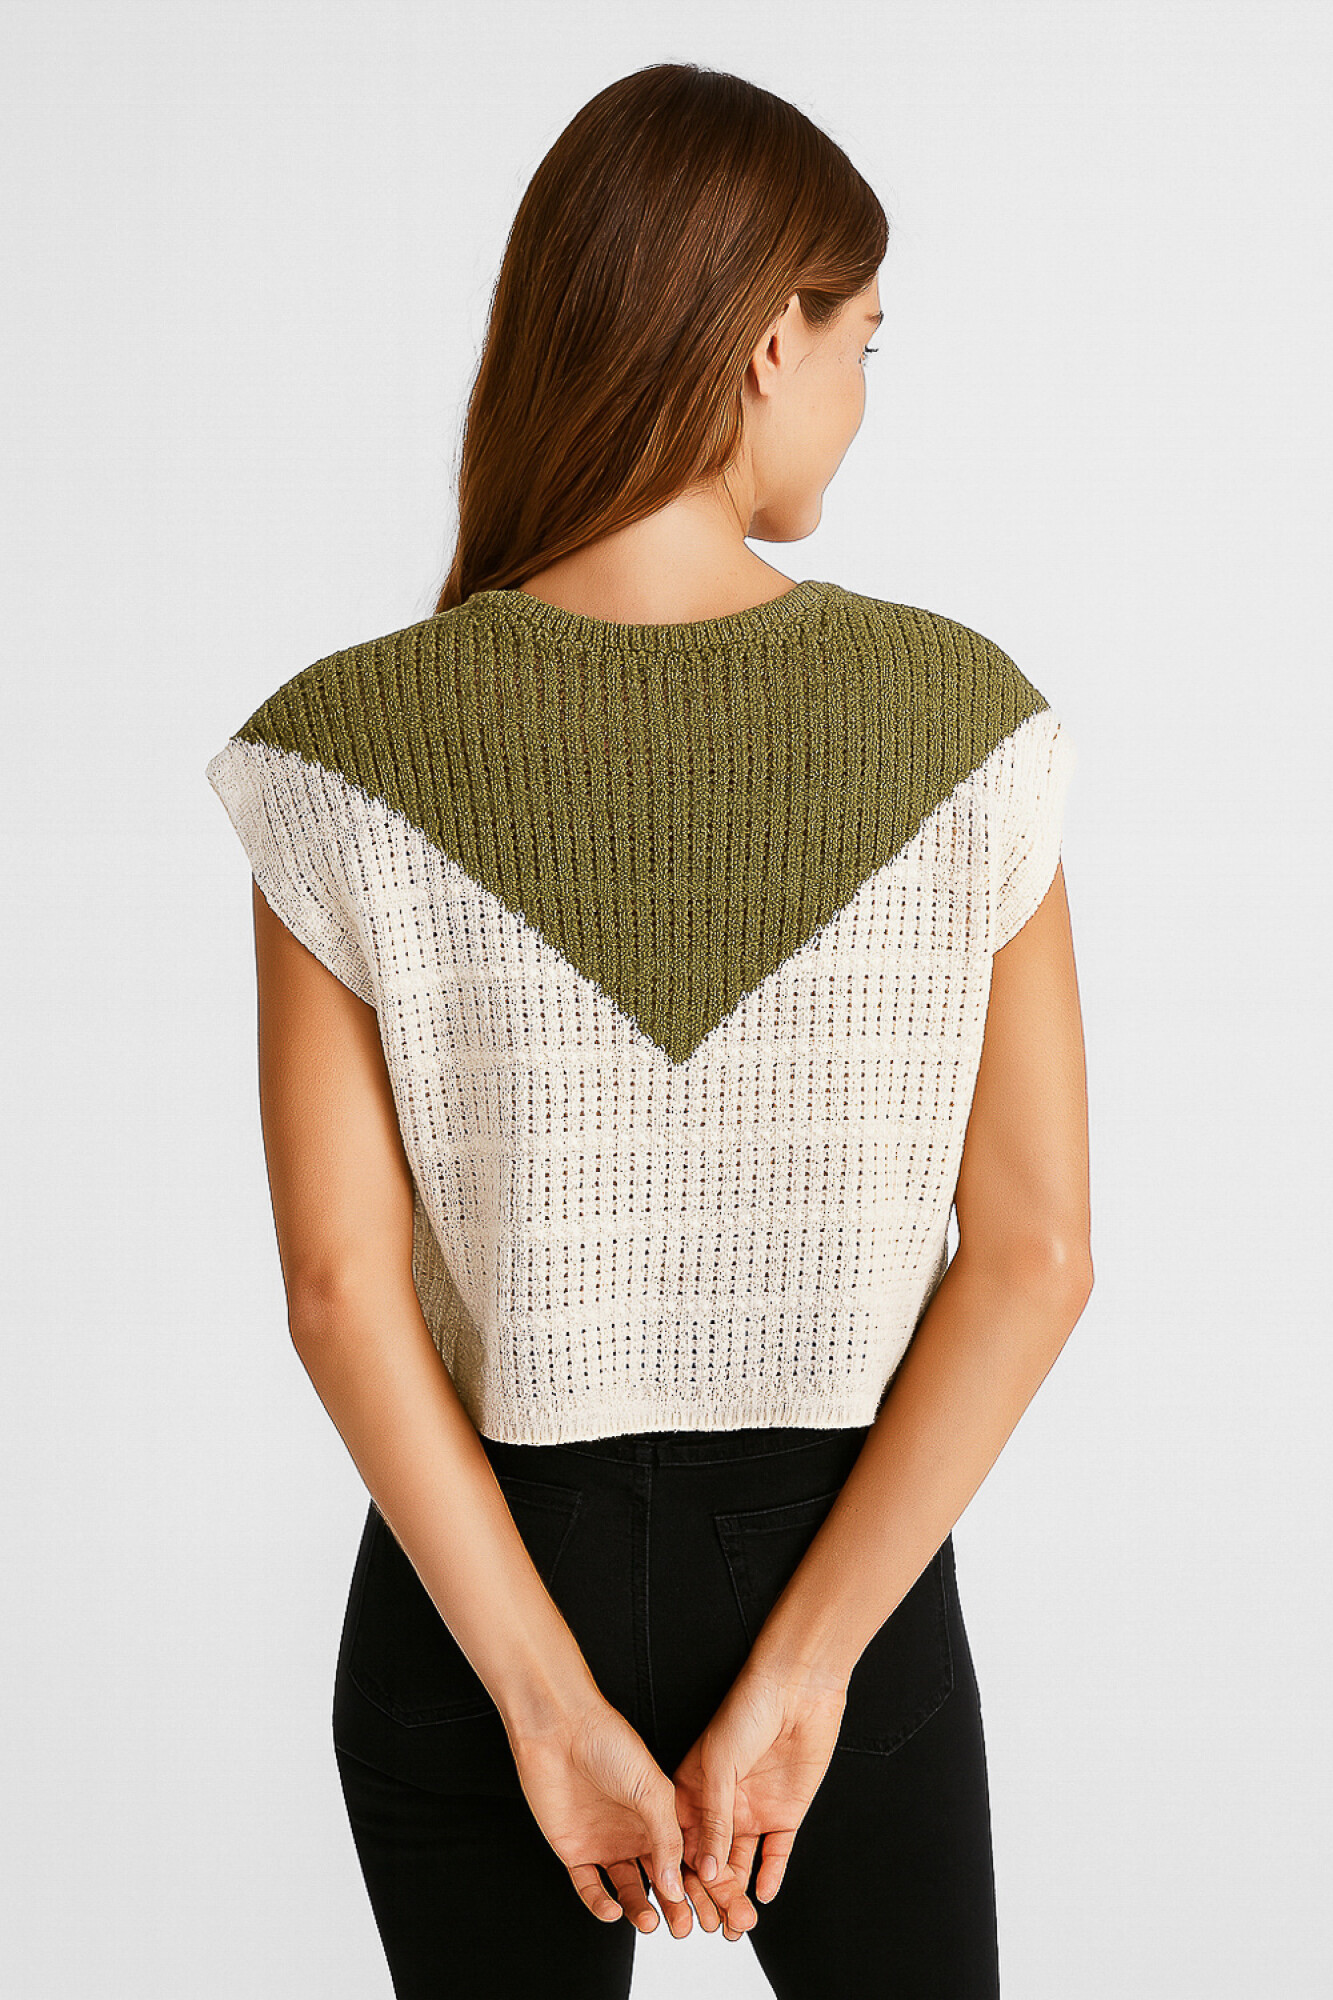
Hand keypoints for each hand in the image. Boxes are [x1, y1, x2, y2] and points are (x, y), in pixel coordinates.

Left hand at [507, 1694, 697, 1936]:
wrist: (561, 1731)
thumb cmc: (610, 1744)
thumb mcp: (652, 1791)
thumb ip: (667, 1839)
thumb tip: (676, 1885)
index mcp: (659, 1816)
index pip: (682, 1860)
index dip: (697, 1886)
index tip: (711, 1910)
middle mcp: (634, 1833)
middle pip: (657, 1881)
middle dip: (672, 1907)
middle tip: (684, 1927)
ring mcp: (605, 1843)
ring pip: (626, 1889)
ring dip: (639, 1908)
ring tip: (651, 1921)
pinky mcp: (575, 1851)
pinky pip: (589, 1887)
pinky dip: (600, 1904)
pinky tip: (613, 1910)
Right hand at [671, 1659, 847, 1912]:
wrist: (797, 1689)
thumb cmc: (746, 1710)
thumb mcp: (719, 1765)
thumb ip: (712, 1818)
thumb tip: (701, 1868)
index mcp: (694, 1791)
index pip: (683, 1843)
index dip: (681, 1876)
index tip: (679, 1908)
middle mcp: (722, 1806)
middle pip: (712, 1860)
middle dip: (711, 1895)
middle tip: (712, 1926)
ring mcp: (754, 1811)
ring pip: (743, 1863)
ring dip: (740, 1893)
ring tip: (738, 1923)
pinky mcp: (786, 1813)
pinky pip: (777, 1853)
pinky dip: (771, 1875)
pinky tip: (764, 1894)